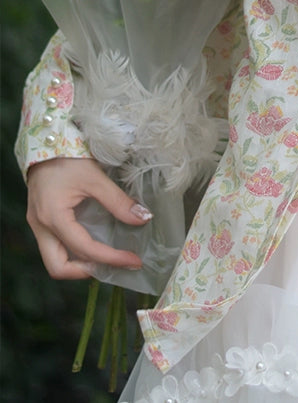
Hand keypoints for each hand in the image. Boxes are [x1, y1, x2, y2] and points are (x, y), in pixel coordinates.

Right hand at [26, 157, 151, 279]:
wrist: (46, 141)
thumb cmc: (69, 158)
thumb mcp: (95, 178)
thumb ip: (118, 201)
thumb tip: (143, 219)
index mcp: (53, 217)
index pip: (85, 249)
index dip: (111, 258)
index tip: (134, 260)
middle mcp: (41, 227)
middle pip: (58, 267)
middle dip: (87, 271)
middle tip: (114, 263)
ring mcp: (38, 225)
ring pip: (53, 260)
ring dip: (79, 264)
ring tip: (105, 256)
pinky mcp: (40, 220)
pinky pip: (54, 246)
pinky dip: (73, 251)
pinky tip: (92, 243)